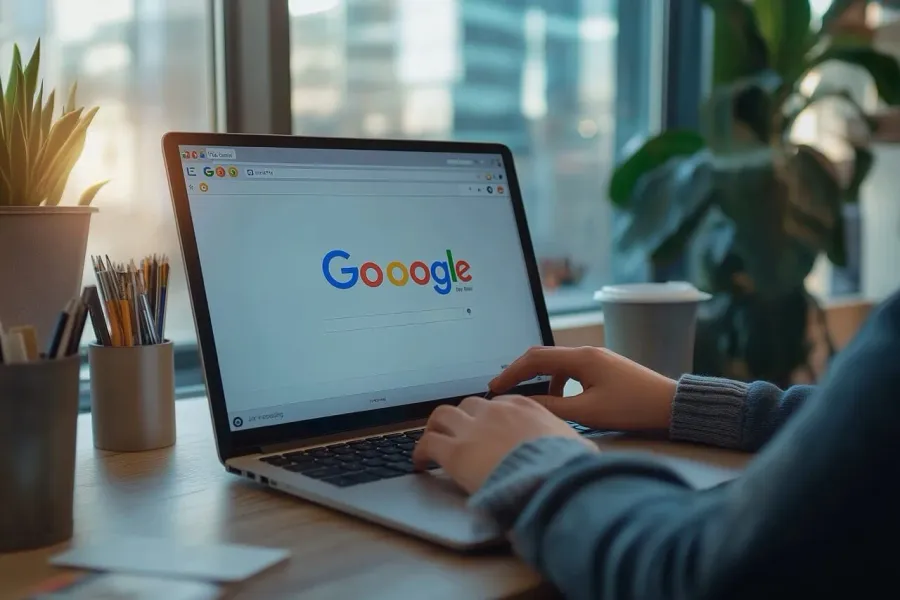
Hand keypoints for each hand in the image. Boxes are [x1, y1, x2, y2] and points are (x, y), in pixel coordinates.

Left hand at [412, 395, 593, 493]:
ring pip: (442, 415)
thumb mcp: (577, 447)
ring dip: (436, 428)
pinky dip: (419, 451)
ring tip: (432, 442)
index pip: (499, 403)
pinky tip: (419, 463)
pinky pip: (427, 443)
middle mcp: (496, 411)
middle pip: (469, 405)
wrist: (553, 482)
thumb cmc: (569, 469)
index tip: (487, 428)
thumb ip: (568, 443)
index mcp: (526, 407)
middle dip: (462, 418)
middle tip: (458, 434)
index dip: (490, 416)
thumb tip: (580, 453)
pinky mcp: (455, 451)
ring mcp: (473, 428)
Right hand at [490, 346, 676, 431]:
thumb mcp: (588, 412)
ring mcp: (597, 358)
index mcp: (581, 358)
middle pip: (543, 356)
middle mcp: (587, 352)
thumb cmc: (632, 408)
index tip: (494, 388)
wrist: (671, 405)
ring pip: (557, 364)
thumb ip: (554, 407)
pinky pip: (572, 370)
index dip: (511, 372)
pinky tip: (560, 401)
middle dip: (520, 372)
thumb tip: (525, 404)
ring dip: (540, 379)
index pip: (534, 359)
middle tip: (502, 390)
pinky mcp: (605, 368)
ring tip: (529, 399)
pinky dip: (558, 383)